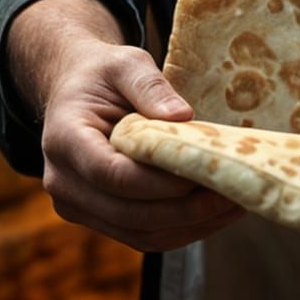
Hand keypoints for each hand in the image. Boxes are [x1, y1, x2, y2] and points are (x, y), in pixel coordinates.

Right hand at [39, 39, 247, 251]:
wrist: (75, 90)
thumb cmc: (101, 73)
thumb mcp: (125, 63)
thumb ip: (149, 86)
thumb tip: (182, 117)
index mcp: (65, 139)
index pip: (111, 174)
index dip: (159, 181)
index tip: (203, 170)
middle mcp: (64, 182)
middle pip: (129, 213)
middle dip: (186, 209)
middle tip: (234, 190)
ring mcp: (77, 206)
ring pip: (139, 233)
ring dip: (191, 226)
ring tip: (235, 204)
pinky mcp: (98, 218)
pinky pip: (142, 235)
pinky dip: (181, 230)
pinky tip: (214, 214)